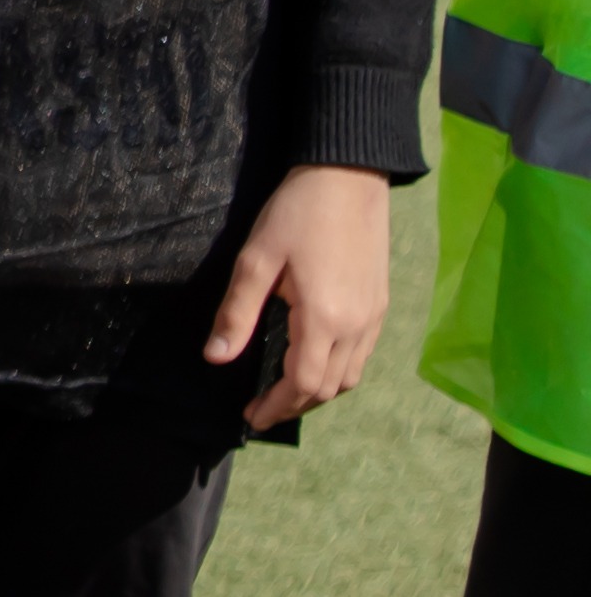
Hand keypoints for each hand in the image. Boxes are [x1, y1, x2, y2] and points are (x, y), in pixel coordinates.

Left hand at [210, 166, 393, 431]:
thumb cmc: (296, 214)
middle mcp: (358, 326)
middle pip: (330, 388)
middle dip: (295, 405)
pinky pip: (362, 355)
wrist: (348, 177)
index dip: (276, 406)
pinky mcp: (381, 304)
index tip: (250, 418)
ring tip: (284, 390)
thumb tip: (216, 359)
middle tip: (261, 408)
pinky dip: (338, 370)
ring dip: (318, 391)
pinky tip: (313, 360)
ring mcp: (375, 317)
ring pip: (351, 375)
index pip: (303, 384)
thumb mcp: (256, 259)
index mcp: (325, 319)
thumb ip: (237, 313)